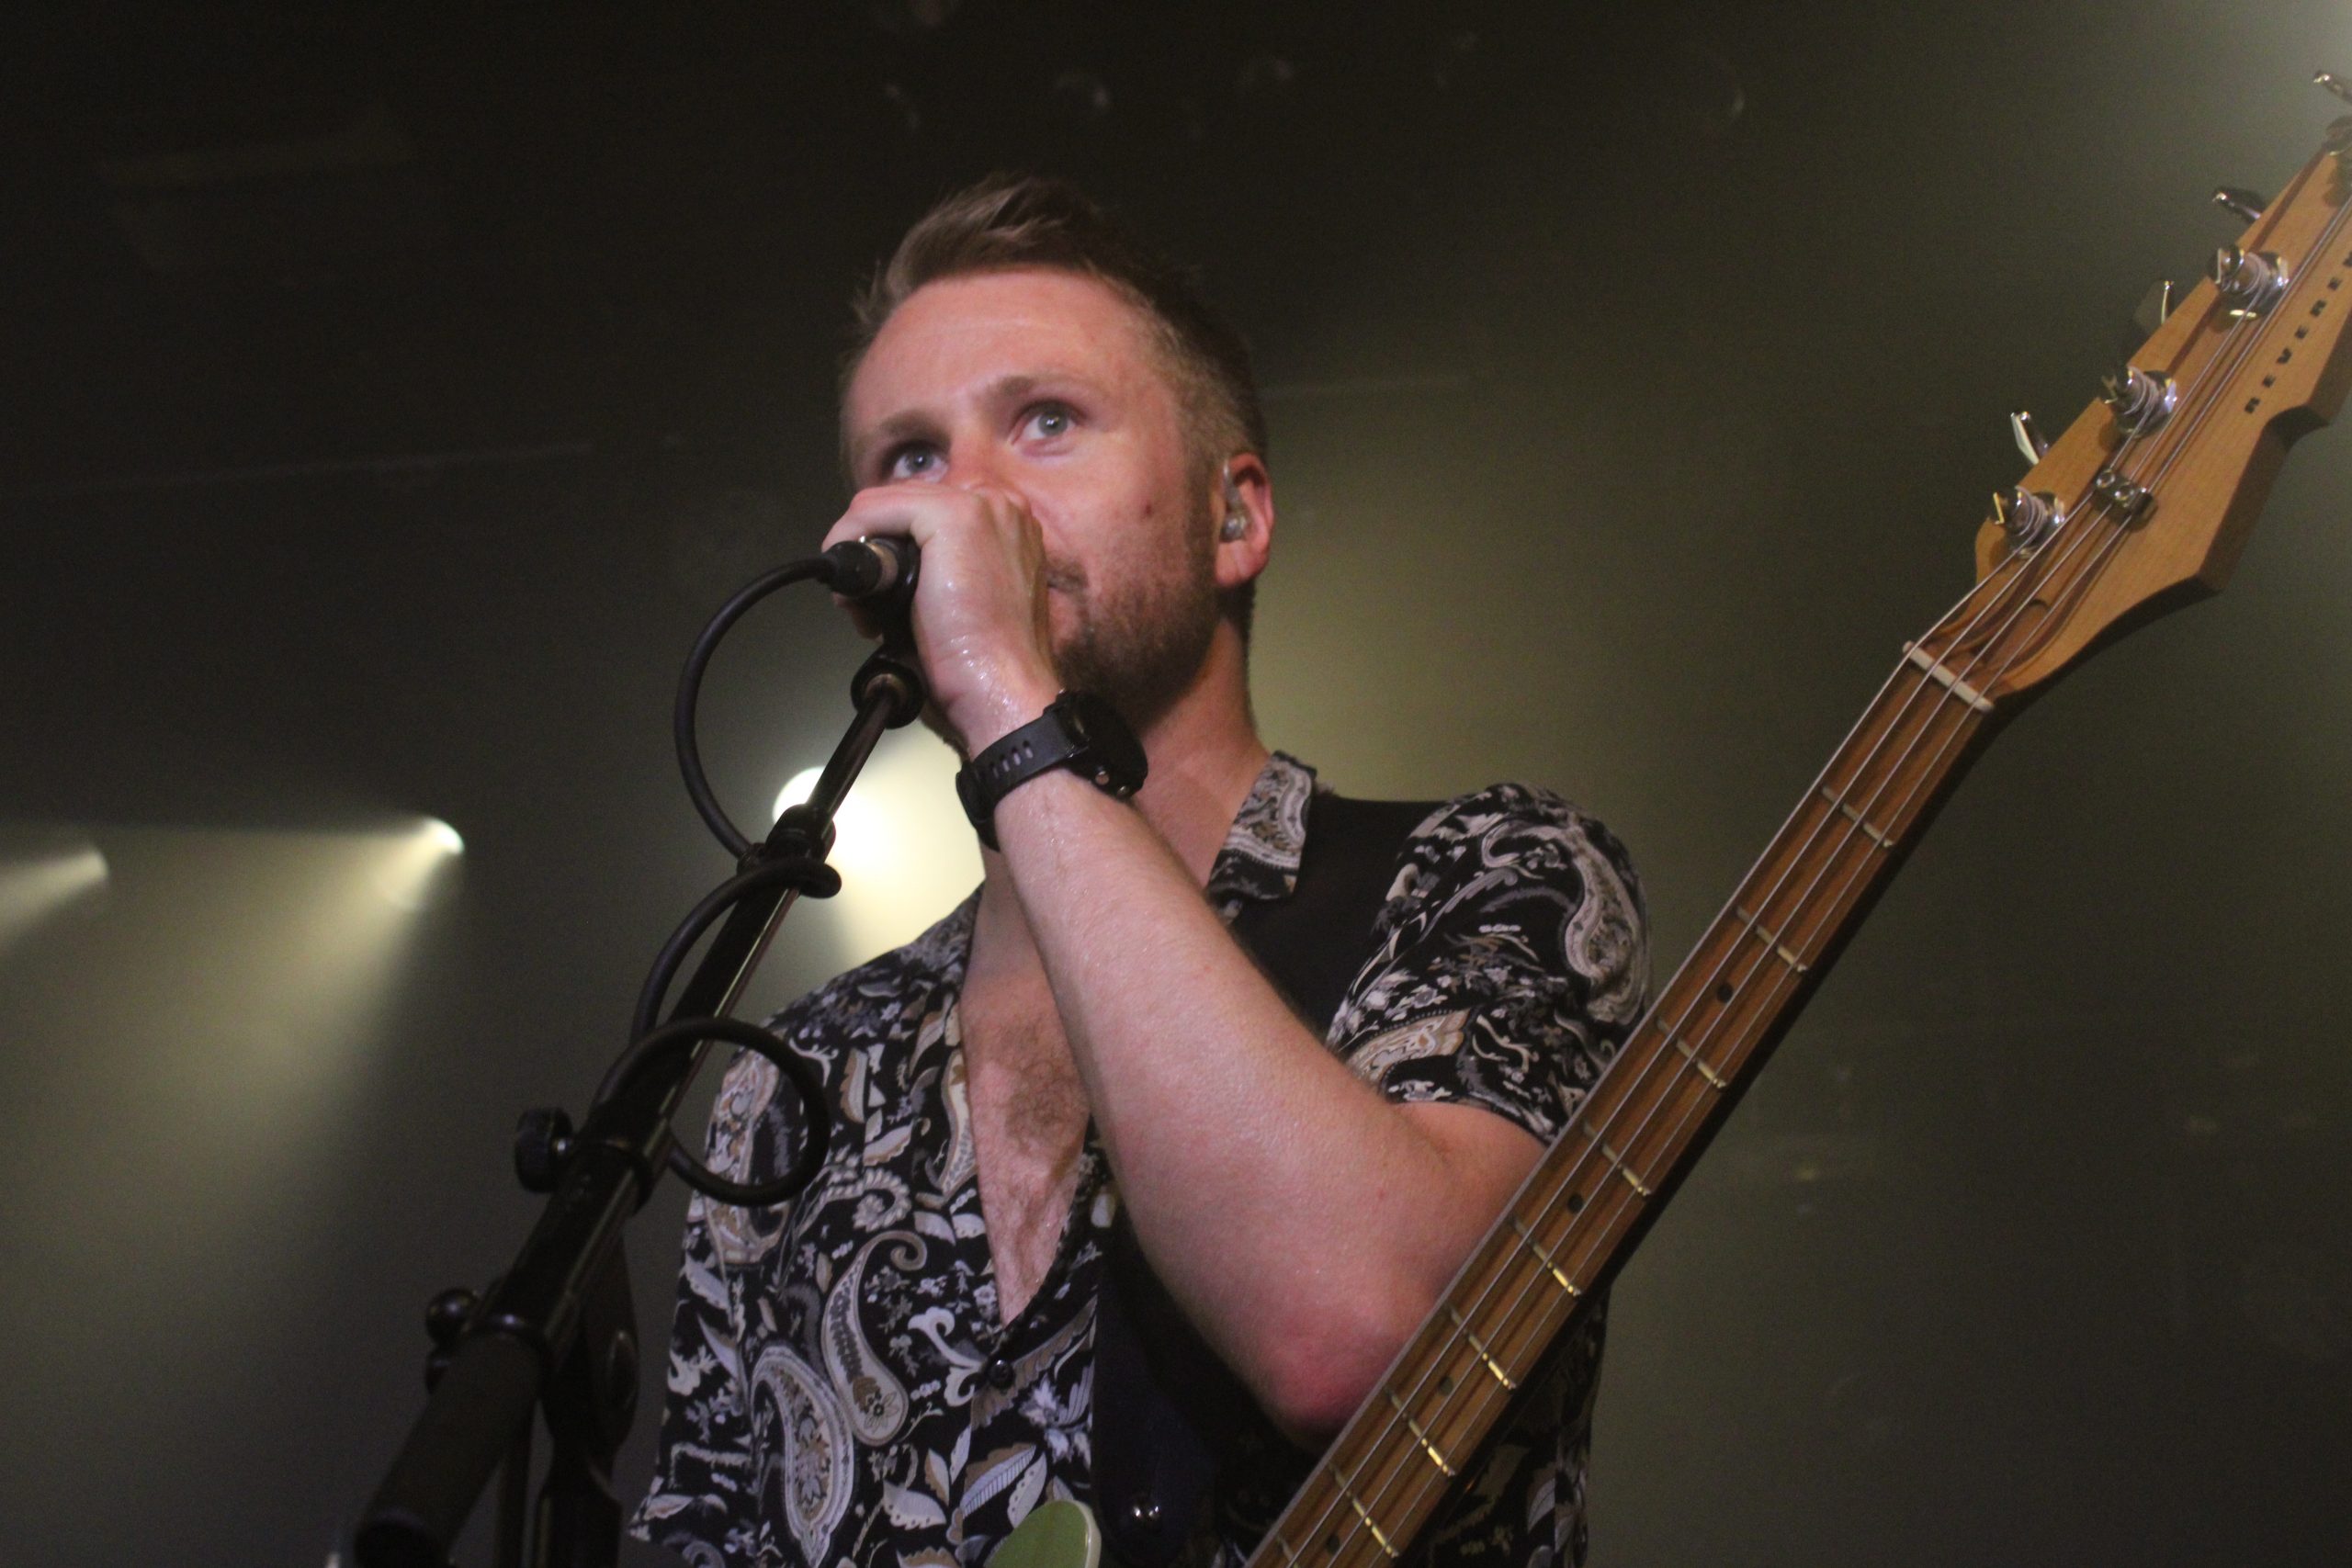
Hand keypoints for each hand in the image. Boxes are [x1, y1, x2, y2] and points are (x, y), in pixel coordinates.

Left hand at [822, 483, 1062, 751]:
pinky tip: (850, 585)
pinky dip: (849, 539)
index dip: (893, 547)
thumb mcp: (967, 601)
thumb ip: (938, 572)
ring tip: (861, 608)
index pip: (926, 512)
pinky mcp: (953, 516)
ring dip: (859, 549)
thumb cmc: (987, 662)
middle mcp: (1000, 504)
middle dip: (873, 549)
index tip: (878, 594)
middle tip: (863, 607)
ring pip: (886, 504)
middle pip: (904, 504)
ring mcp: (980, 505)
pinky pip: (875, 508)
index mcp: (1008, 525)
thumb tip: (886, 572)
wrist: (1003, 685)